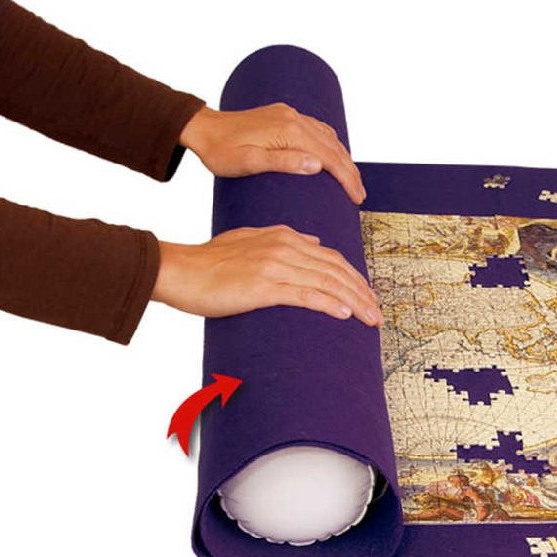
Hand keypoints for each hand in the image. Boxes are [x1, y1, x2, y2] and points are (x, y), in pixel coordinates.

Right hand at [152, 225, 381, 325]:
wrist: (178, 269)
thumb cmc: (209, 262)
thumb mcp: (250, 241)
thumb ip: (283, 240)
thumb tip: (314, 243)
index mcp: (285, 237)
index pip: (331, 258)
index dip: (354, 278)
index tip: (368, 297)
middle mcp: (285, 247)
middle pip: (336, 271)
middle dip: (362, 293)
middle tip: (377, 314)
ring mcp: (275, 265)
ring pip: (327, 283)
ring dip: (354, 303)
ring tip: (370, 319)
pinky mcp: (263, 286)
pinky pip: (304, 294)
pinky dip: (328, 304)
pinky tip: (344, 315)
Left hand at [180, 104, 365, 203]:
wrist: (202, 128)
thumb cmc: (220, 151)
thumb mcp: (248, 163)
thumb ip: (283, 162)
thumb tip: (317, 166)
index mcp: (289, 131)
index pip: (329, 157)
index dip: (346, 179)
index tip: (356, 198)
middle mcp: (294, 119)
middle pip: (334, 147)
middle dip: (350, 172)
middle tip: (359, 195)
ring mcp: (291, 115)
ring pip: (329, 137)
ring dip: (343, 158)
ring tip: (351, 180)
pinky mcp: (285, 115)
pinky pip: (318, 129)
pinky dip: (331, 144)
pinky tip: (334, 155)